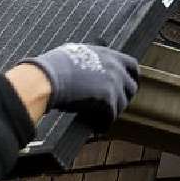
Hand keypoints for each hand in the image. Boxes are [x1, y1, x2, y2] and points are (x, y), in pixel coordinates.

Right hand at [20, 44, 138, 131]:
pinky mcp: (108, 100)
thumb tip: (89, 62)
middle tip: (113, 106)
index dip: (130, 78)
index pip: (132, 65)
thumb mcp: (76, 53)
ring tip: (101, 118)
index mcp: (108, 54)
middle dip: (124, 97)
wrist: (48, 79)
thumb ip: (90, 58)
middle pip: (131, 87)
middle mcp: (115, 67)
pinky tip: (97, 127)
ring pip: (123, 103)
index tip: (125, 87)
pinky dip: (104, 124)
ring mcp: (114, 83)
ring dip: (113, 112)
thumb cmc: (54, 66)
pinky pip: (112, 116)